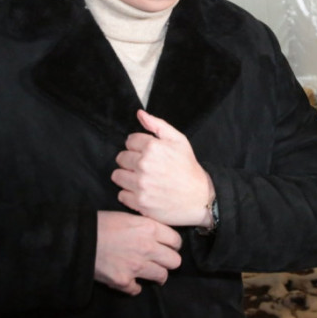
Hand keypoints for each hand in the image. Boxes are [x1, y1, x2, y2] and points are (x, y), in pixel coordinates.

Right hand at [95, 211, 181, 294]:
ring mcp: (137, 266)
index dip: (174, 245)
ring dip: (156, 275)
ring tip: (150, 272)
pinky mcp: (124, 280)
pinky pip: (138, 289)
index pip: (177, 241)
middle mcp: (147, 248)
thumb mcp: (127, 216)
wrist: (79, 239)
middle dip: (169, 261)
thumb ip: (145, 226)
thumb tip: (156, 234)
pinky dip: (134, 286)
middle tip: (161, 261)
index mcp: (149, 228)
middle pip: (175, 261)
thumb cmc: (101, 224)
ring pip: (162, 276)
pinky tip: (130, 280)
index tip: (169, 247)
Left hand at [112, 110, 212, 226]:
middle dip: (131, 161)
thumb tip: (140, 114)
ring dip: (127, 177)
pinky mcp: (139, 203)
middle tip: (145, 167)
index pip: (129, 141)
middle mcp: (144, 165)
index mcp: (152, 147)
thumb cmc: (188, 167)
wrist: (199, 197)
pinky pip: (121, 195)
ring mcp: (141, 185)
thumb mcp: (179, 140)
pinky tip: (142, 192)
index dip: (138, 146)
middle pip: (121, 158)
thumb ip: (157, 125)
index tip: (147, 153)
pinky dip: (129, 194)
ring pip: (117, 176)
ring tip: (142, 179)